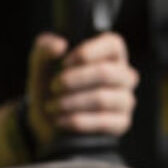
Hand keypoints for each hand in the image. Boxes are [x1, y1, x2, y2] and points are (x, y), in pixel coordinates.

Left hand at [24, 31, 138, 151]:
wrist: (48, 121)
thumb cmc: (51, 87)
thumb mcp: (42, 65)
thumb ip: (44, 49)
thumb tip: (60, 45)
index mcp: (111, 54)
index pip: (112, 44)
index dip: (86, 53)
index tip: (63, 64)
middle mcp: (124, 75)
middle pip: (105, 73)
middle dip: (72, 81)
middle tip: (52, 88)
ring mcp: (125, 100)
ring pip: (102, 99)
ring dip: (70, 103)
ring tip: (52, 106)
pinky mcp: (122, 123)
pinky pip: (103, 122)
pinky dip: (76, 121)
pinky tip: (60, 120)